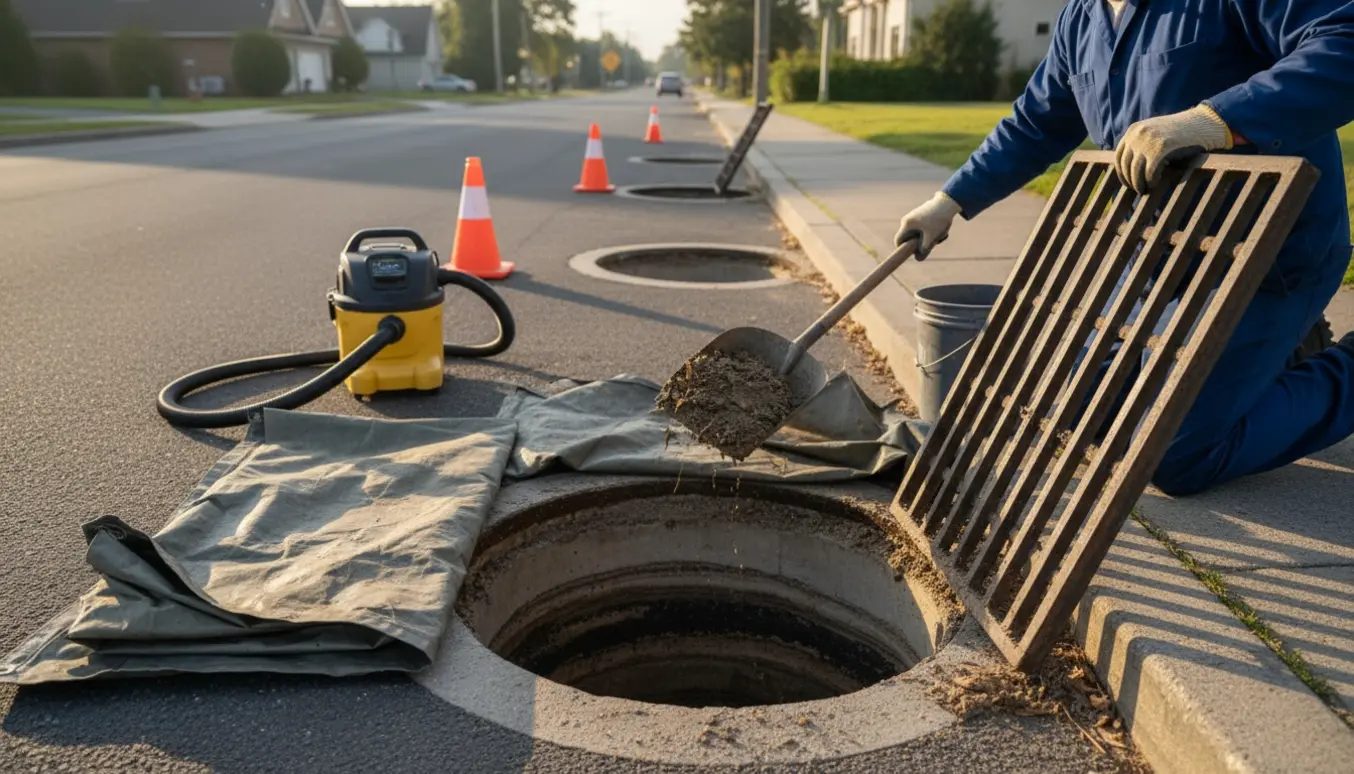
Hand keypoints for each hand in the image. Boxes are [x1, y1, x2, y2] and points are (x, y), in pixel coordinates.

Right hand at [895, 192, 961, 254]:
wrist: (949, 201)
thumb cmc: (939, 220)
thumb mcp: (932, 239)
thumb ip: (924, 251)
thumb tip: (918, 258)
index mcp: (907, 224)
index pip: (898, 241)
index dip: (903, 250)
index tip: (913, 253)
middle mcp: (908, 220)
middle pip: (910, 238)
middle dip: (922, 243)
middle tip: (934, 243)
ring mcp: (915, 216)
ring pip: (919, 234)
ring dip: (930, 238)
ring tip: (942, 234)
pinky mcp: (922, 215)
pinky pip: (924, 228)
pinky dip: (933, 231)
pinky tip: (943, 228)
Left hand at [1115, 105, 1232, 192]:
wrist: (1204, 123)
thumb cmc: (1180, 133)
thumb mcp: (1155, 135)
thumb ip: (1141, 147)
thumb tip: (1129, 173)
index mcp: (1133, 130)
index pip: (1119, 156)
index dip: (1121, 173)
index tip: (1127, 184)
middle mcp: (1138, 134)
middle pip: (1126, 165)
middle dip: (1130, 181)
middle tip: (1138, 191)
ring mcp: (1148, 140)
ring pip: (1136, 171)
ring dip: (1139, 185)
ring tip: (1145, 191)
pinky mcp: (1161, 148)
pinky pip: (1150, 173)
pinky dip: (1151, 182)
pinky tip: (1156, 185)